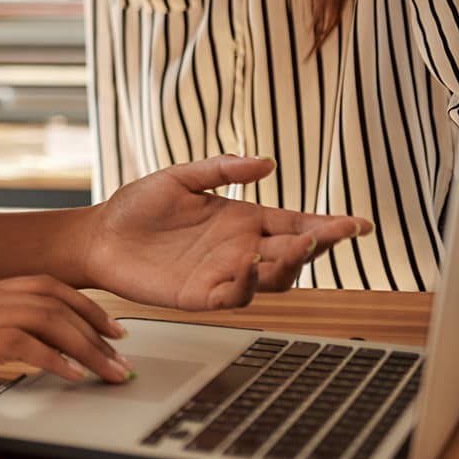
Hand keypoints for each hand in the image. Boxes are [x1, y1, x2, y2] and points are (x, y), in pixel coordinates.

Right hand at [0, 276, 131, 404]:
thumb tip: (18, 351)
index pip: (40, 284)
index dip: (82, 303)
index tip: (109, 327)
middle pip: (52, 297)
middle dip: (96, 324)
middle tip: (122, 351)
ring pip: (46, 318)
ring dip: (87, 347)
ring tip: (111, 372)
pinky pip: (22, 344)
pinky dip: (56, 359)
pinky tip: (74, 377)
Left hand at [84, 155, 370, 310]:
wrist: (100, 234)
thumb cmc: (139, 207)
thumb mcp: (181, 178)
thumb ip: (220, 169)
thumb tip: (265, 162)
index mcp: (244, 221)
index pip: (296, 224)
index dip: (329, 226)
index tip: (358, 224)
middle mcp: (242, 250)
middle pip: (294, 255)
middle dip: (317, 246)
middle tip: (330, 234)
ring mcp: (225, 275)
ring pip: (273, 280)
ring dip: (287, 266)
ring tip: (293, 247)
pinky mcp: (201, 296)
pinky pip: (234, 297)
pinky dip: (246, 284)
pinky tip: (247, 265)